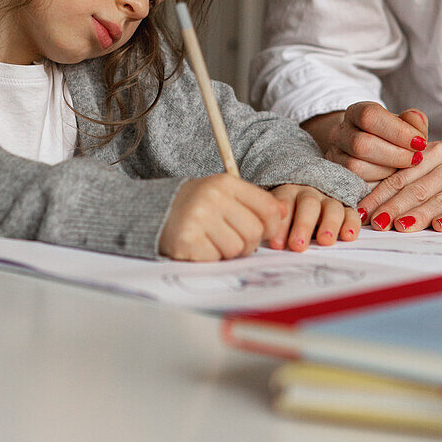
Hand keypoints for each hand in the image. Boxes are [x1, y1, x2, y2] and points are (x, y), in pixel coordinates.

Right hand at [159, 174, 285, 260]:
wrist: (156, 212)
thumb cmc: (198, 206)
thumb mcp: (224, 194)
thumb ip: (254, 202)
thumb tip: (285, 212)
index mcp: (225, 183)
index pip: (267, 208)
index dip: (272, 225)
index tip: (262, 230)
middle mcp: (212, 197)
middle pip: (254, 232)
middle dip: (248, 242)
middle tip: (233, 238)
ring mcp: (198, 219)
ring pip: (236, 248)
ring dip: (228, 251)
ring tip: (214, 240)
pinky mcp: (188, 240)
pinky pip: (216, 258)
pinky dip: (211, 257)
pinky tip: (201, 246)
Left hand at [268, 183, 361, 251]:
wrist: (307, 197)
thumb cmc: (288, 215)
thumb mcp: (277, 217)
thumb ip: (275, 227)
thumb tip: (270, 244)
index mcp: (288, 193)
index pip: (284, 205)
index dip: (281, 225)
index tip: (277, 245)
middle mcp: (310, 194)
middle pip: (308, 204)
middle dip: (303, 225)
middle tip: (298, 246)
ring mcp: (329, 200)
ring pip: (332, 208)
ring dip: (329, 225)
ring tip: (325, 241)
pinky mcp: (346, 209)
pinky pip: (351, 214)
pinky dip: (351, 224)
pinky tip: (348, 237)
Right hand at [318, 102, 428, 182]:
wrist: (365, 144)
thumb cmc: (389, 134)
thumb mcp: (403, 123)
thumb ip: (414, 123)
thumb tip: (418, 134)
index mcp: (356, 112)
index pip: (370, 116)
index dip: (397, 130)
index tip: (420, 142)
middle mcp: (340, 132)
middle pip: (361, 144)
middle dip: (395, 155)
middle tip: (416, 159)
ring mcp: (335, 155)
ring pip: (356, 167)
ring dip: (387, 170)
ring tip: (404, 169)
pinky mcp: (338, 176)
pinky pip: (356, 183)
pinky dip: (378, 182)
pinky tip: (392, 178)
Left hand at [361, 140, 441, 232]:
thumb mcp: (427, 161)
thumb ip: (402, 174)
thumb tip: (367, 203)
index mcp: (432, 152)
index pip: (400, 177)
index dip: (379, 195)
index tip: (362, 212)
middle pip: (418, 190)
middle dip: (394, 208)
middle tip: (377, 223)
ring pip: (440, 201)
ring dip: (419, 215)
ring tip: (400, 226)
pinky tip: (439, 226)